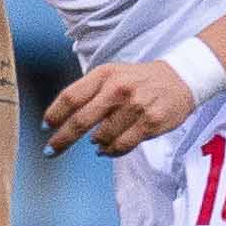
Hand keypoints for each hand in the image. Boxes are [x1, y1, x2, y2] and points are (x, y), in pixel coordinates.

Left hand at [44, 57, 198, 159]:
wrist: (181, 78)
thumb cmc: (138, 80)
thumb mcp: (111, 75)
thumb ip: (88, 93)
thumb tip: (61, 120)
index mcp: (104, 74)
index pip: (71, 96)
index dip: (54, 114)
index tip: (45, 127)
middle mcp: (118, 89)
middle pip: (82, 119)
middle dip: (62, 139)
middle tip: (50, 151)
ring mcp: (136, 106)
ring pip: (102, 137)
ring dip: (95, 143)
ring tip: (96, 143)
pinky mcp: (151, 122)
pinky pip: (122, 145)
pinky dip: (110, 151)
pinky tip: (106, 150)